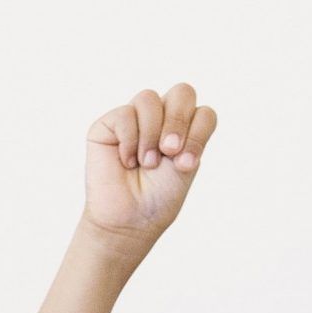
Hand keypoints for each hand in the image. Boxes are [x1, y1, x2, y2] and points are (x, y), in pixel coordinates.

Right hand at [81, 83, 215, 249]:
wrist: (129, 220)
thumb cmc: (158, 197)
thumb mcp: (186, 165)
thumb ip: (191, 134)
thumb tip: (176, 114)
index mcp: (186, 129)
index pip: (203, 112)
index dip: (199, 133)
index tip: (186, 164)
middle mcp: (161, 119)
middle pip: (182, 92)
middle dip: (178, 120)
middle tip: (170, 151)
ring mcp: (135, 118)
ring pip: (149, 98)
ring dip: (151, 133)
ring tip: (147, 162)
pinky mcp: (108, 124)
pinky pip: (125, 114)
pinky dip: (130, 140)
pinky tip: (127, 161)